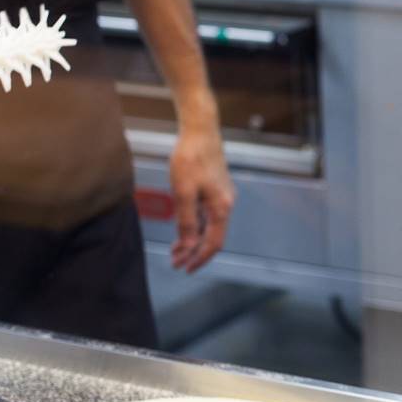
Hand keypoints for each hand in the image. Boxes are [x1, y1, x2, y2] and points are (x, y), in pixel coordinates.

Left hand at [168, 119, 233, 272]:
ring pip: (209, 228)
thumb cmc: (191, 159)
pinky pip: (207, 216)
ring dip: (194, 241)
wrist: (200, 132)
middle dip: (195, 252)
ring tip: (176, 250)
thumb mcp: (184, 192)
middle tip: (176, 262)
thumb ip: (187, 221)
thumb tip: (189, 246)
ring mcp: (222, 198)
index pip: (213, 243)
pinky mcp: (215, 191)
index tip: (184, 268)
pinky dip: (196, 227)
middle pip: (213, 238)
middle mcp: (226, 205)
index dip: (199, 258)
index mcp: (221, 208)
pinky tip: (183, 229)